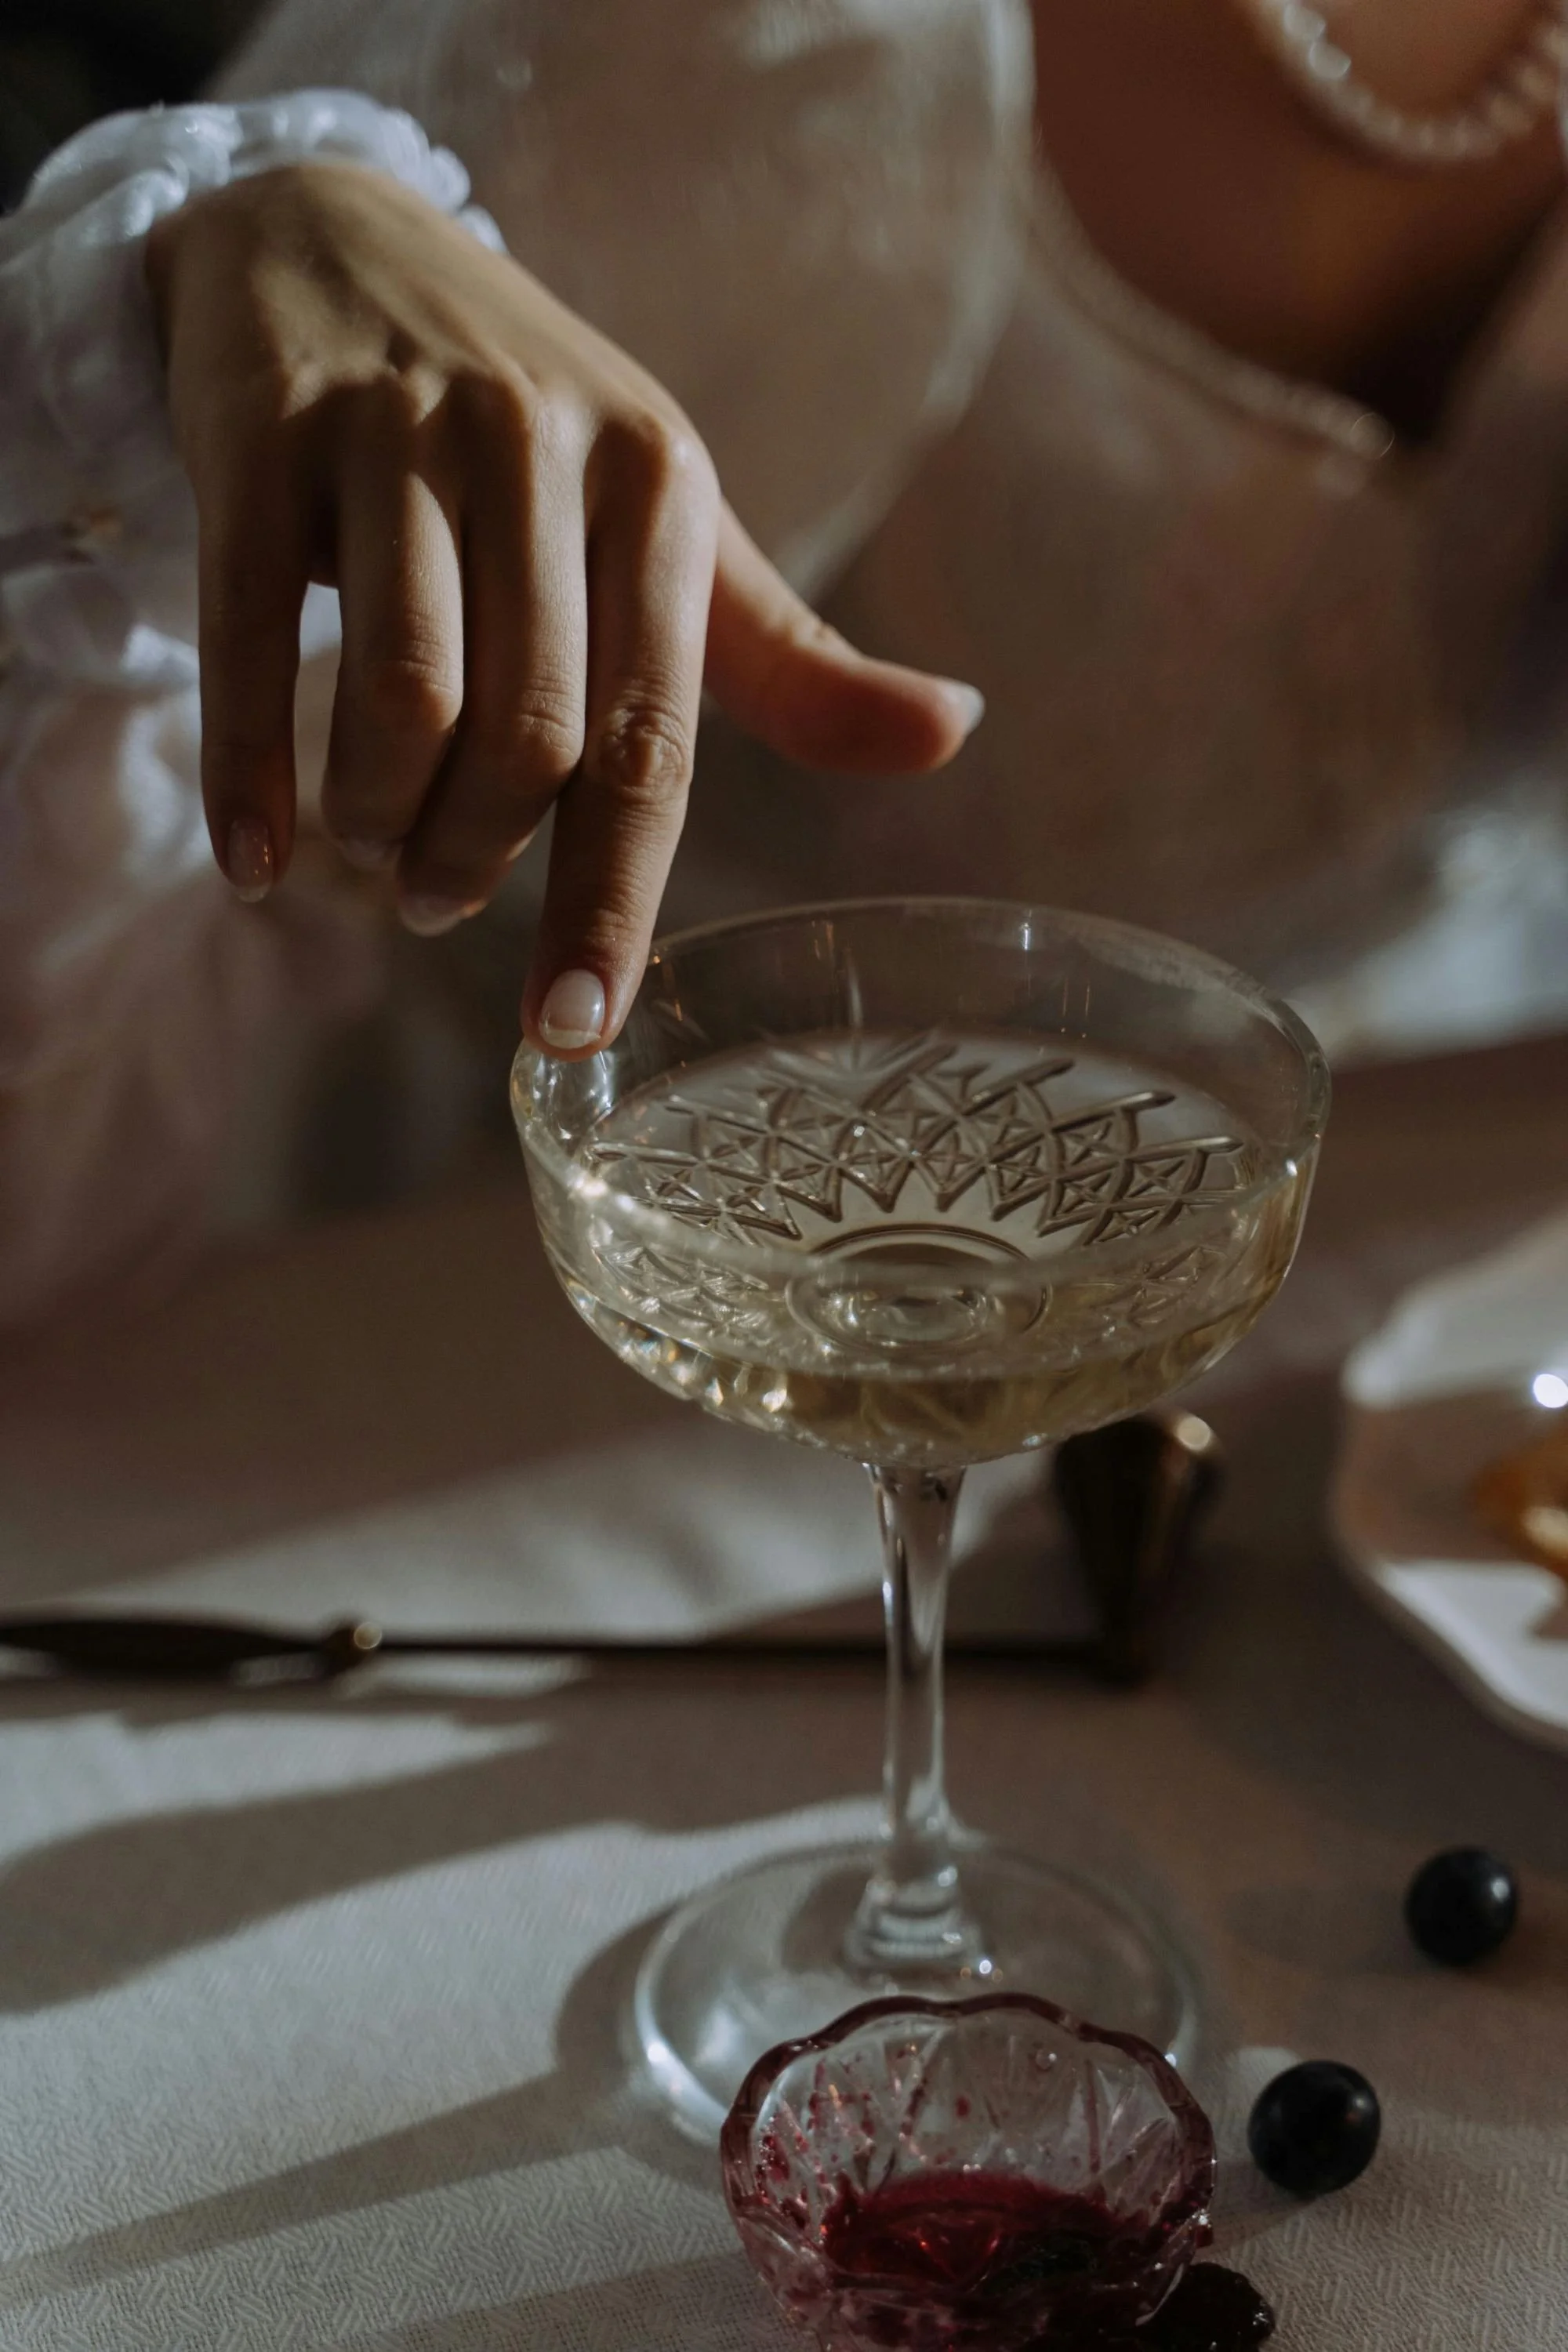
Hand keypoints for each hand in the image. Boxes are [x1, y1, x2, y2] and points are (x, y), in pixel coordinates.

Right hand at [145, 161, 983, 1051]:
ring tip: (376, 848)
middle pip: (525, 736)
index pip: (651, 740)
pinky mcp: (264, 434)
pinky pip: (247, 638)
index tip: (575, 1023)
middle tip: (439, 899)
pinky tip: (256, 860)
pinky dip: (249, 773)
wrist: (334, 238)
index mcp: (660, 486)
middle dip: (477, 860)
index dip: (611, 900)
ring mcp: (393, 433)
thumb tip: (957, 733)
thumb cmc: (531, 430)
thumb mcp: (671, 526)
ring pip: (400, 697)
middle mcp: (536, 446)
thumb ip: (791, 656)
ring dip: (380, 820)